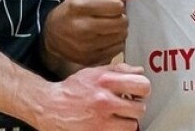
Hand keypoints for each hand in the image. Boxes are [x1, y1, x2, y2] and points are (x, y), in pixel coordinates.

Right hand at [35, 62, 149, 130]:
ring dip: (127, 121)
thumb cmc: (72, 89)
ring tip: (117, 116)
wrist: (51, 107)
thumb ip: (118, 70)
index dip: (143, 89)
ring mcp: (101, 121)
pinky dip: (117, 129)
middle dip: (135, 107)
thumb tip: (139, 71)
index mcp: (105, 82)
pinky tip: (110, 123)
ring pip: (132, 125)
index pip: (142, 85)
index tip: (137, 92)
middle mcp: (104, 101)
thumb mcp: (93, 72)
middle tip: (127, 105)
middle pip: (140, 108)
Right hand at [44, 0, 146, 65]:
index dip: (117, 5)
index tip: (108, 6)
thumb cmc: (75, 8)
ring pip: (121, 38)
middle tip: (109, 18)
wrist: (53, 33)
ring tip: (106, 28)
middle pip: (121, 23)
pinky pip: (116, 51)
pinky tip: (104, 39)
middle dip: (120, 19)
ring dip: (119, 32)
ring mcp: (85, 45)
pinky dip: (114, 44)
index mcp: (81, 5)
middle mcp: (82, 26)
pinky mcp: (89, 60)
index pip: (117, 6)